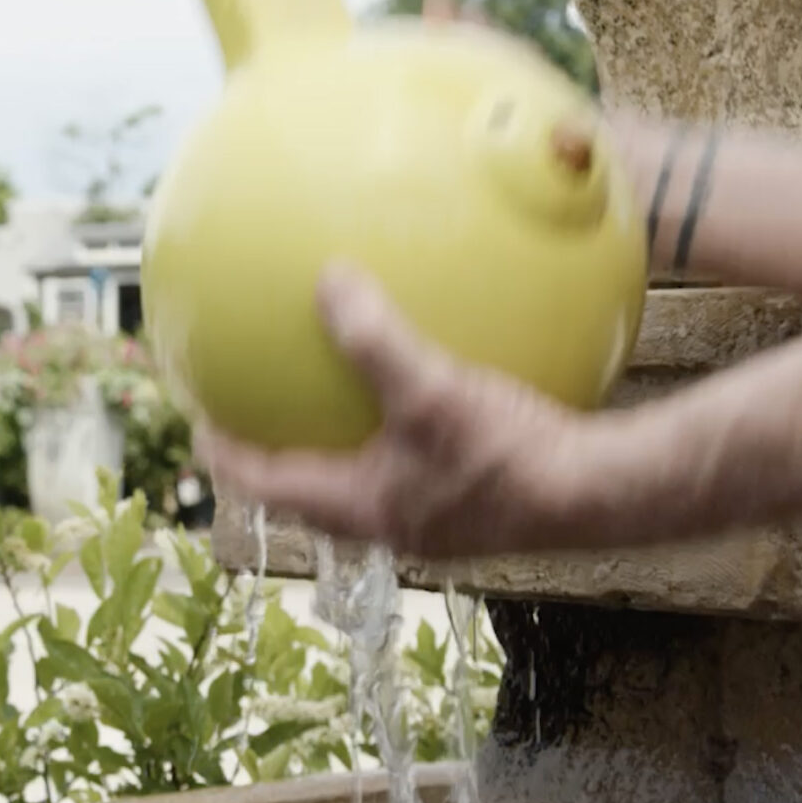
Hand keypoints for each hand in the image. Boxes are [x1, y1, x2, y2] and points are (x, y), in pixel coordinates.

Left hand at [196, 265, 632, 557]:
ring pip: (363, 476)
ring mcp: (433, 515)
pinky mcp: (476, 498)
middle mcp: (387, 521)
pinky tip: (432, 374)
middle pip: (307, 487)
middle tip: (256, 404)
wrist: (603, 495)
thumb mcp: (432, 390)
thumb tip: (328, 281)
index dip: (225, 453)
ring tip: (331, 392)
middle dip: (277, 448)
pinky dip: (403, 422)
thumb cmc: (511, 456)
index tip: (198, 420)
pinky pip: (419, 454)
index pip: (265, 485)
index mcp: (357, 507)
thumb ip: (374, 338)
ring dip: (340, 438)